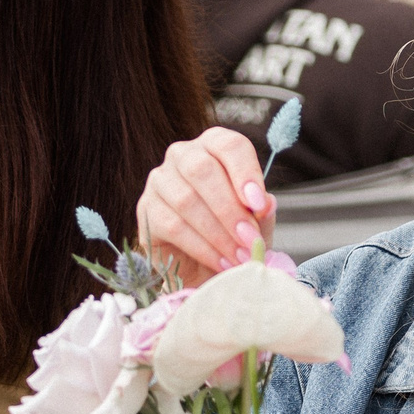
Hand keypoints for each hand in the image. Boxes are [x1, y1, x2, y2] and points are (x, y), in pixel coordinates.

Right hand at [138, 128, 277, 283]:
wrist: (205, 267)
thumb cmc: (233, 233)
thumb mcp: (257, 221)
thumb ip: (262, 210)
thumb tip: (266, 203)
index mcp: (214, 146)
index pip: (229, 146)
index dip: (246, 173)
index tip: (259, 205)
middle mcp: (183, 155)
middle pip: (203, 170)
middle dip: (230, 209)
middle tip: (250, 240)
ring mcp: (160, 180)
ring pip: (186, 200)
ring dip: (218, 233)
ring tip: (240, 257)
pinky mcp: (146, 209)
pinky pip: (172, 226)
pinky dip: (202, 248)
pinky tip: (221, 262)